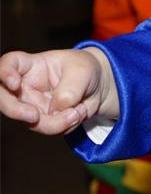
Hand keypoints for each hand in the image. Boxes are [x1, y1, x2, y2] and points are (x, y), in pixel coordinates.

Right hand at [0, 48, 115, 134]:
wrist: (99, 86)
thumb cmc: (85, 70)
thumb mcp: (83, 71)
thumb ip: (70, 88)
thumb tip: (56, 109)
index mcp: (31, 65)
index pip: (9, 64)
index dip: (4, 73)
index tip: (14, 83)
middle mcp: (25, 86)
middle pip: (4, 99)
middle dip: (15, 111)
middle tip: (34, 116)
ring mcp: (32, 105)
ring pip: (31, 122)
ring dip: (57, 122)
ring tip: (78, 111)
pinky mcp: (44, 121)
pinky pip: (50, 130)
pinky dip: (68, 125)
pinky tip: (79, 113)